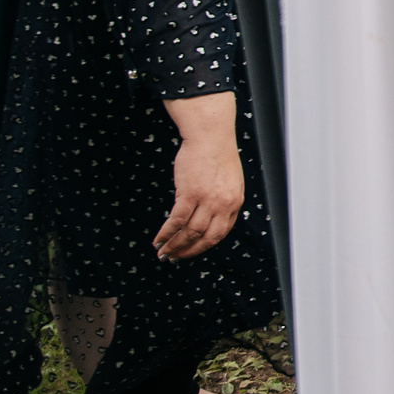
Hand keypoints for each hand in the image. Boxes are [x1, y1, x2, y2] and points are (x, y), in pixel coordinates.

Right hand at [155, 130, 244, 259]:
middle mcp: (224, 204)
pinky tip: (158, 239)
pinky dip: (166, 233)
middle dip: (189, 251)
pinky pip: (176, 221)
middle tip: (175, 258)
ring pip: (190, 233)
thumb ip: (222, 199)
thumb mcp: (228, 181)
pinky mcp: (189, 194)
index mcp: (235, 202)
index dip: (204, 245)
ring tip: (163, 252)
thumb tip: (208, 215)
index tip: (191, 250)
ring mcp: (207, 200)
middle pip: (207, 238)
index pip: (221, 233)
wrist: (210, 135)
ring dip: (175, 246)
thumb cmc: (217, 154)